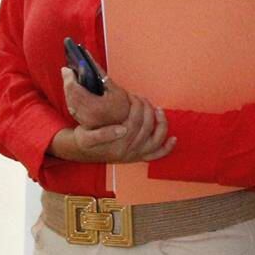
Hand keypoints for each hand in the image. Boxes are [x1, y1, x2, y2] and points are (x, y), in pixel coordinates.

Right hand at [50, 92, 176, 164]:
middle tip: (140, 98)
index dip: (136, 106)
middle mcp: (128, 151)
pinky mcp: (137, 157)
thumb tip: (122, 129)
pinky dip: (167, 148)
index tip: (131, 96)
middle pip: (145, 127)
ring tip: (158, 110)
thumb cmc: (84, 136)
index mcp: (117, 143)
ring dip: (160, 124)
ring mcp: (134, 155)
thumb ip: (101, 131)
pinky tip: (174, 138)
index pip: (134, 122)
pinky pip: (156, 155)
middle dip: (145, 109)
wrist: (80, 151)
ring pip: (154, 139)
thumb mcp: (86, 133)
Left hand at [61, 62, 130, 128]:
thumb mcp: (116, 90)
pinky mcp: (83, 123)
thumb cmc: (123, 109)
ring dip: (68, 90)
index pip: (74, 89)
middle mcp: (85, 115)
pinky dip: (71, 98)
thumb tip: (92, 63)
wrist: (125, 131)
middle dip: (67, 82)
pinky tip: (73, 92)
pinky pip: (73, 108)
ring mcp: (83, 120)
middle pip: (70, 95)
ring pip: (70, 102)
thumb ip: (103, 76)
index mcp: (93, 106)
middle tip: (67, 71)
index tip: (66, 68)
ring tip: (69, 79)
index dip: (69, 78)